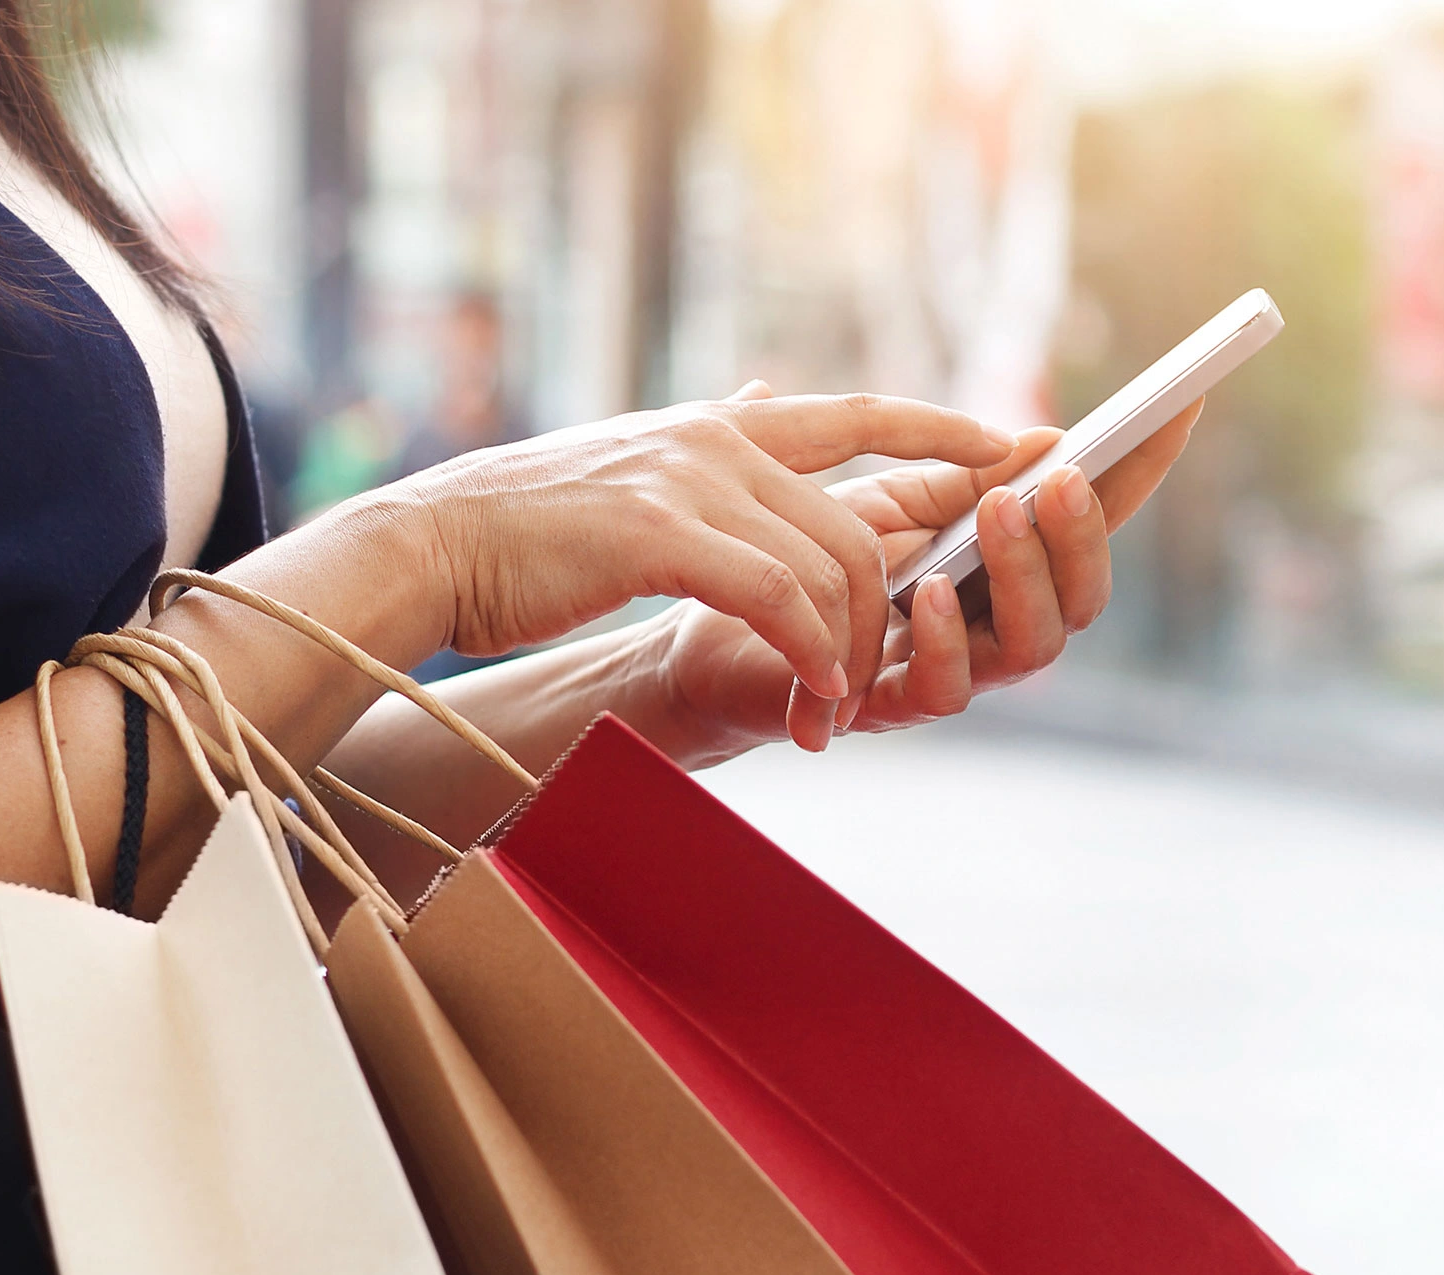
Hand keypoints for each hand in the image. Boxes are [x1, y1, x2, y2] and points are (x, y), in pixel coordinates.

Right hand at [383, 390, 1016, 741]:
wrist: (433, 545)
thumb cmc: (529, 527)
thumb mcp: (638, 464)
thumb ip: (714, 442)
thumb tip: (764, 395)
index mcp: (721, 427)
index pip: (859, 412)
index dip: (941, 428)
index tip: (1010, 444)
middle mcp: (719, 442)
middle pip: (859, 524)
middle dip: (887, 611)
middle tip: (875, 683)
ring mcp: (693, 482)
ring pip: (829, 568)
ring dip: (845, 653)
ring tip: (832, 709)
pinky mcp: (663, 536)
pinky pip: (777, 599)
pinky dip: (808, 655)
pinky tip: (808, 699)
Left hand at [653, 394, 1202, 752]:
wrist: (705, 621)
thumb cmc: (799, 556)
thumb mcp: (881, 498)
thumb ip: (951, 472)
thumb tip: (1041, 437)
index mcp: (1001, 567)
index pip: (1087, 523)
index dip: (1138, 474)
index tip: (1176, 407)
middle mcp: (992, 626)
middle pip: (1083, 596)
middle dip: (1083, 534)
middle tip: (1062, 476)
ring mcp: (950, 671)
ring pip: (1035, 647)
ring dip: (1025, 575)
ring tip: (1000, 512)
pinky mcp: (886, 708)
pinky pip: (944, 691)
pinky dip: (945, 638)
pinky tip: (930, 590)